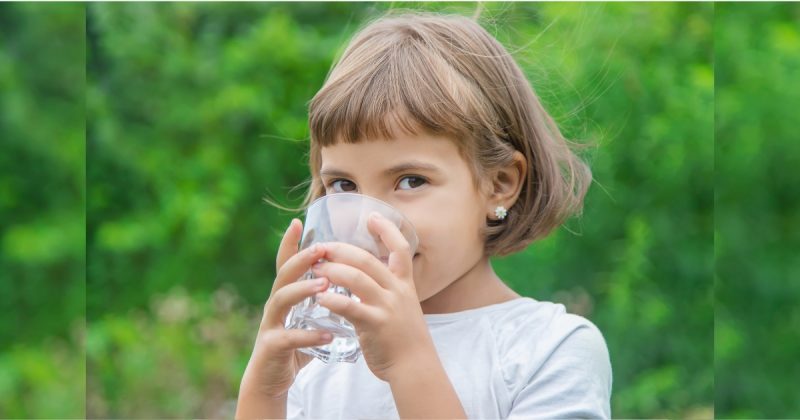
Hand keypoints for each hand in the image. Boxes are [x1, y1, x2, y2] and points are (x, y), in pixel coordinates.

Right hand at [238, 219, 331, 399]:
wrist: (271, 381)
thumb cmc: (294, 347)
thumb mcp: (306, 318)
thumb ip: (321, 302)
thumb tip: (350, 282)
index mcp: (285, 296)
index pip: (286, 265)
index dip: (289, 244)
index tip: (298, 222)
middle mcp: (275, 306)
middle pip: (283, 275)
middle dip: (300, 260)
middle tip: (321, 249)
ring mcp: (270, 325)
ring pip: (281, 300)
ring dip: (302, 290)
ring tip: (325, 285)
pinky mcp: (271, 347)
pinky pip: (288, 338)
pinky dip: (308, 335)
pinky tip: (327, 334)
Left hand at [310, 212, 435, 382]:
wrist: (416, 367)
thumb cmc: (403, 338)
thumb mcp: (403, 306)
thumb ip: (386, 290)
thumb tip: (363, 275)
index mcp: (404, 284)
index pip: (400, 248)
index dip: (387, 229)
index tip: (371, 215)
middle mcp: (398, 290)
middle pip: (367, 259)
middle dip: (340, 250)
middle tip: (320, 247)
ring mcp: (388, 307)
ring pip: (357, 278)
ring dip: (333, 270)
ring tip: (315, 268)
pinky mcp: (376, 325)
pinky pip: (352, 307)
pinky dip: (334, 299)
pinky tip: (320, 298)